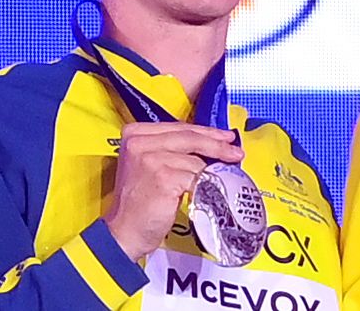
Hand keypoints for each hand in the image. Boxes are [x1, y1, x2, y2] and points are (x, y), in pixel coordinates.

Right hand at [104, 122, 243, 260]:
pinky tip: (209, 191)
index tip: (223, 137)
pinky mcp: (163, 177)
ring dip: (212, 171)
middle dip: (217, 145)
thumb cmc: (139, 202)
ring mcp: (150, 158)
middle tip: (235, 152)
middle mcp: (139, 142)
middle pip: (190, 137)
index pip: (179, 127)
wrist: (123, 232)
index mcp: (135, 134)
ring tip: (220, 179)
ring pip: (195, 160)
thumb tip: (209, 144)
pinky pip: (196, 177)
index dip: (205, 132)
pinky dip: (206, 185)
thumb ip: (172, 150)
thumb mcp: (150, 165)